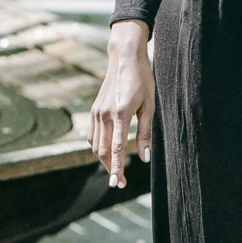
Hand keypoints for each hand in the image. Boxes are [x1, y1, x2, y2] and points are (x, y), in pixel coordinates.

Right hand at [89, 20, 154, 182]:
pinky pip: (92, 135)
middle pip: (103, 151)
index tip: (116, 184)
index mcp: (121, 114)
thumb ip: (145, 133)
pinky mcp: (94, 110)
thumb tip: (144, 158)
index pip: (116, 148)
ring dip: (103, 160)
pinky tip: (106, 154)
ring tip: (115, 171)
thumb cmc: (142, 80)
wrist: (124, 58)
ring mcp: (96, 112)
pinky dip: (98, 148)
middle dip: (110, 168)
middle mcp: (105, 114)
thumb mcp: (149, 106)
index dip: (116, 168)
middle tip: (120, 183)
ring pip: (95, 145)